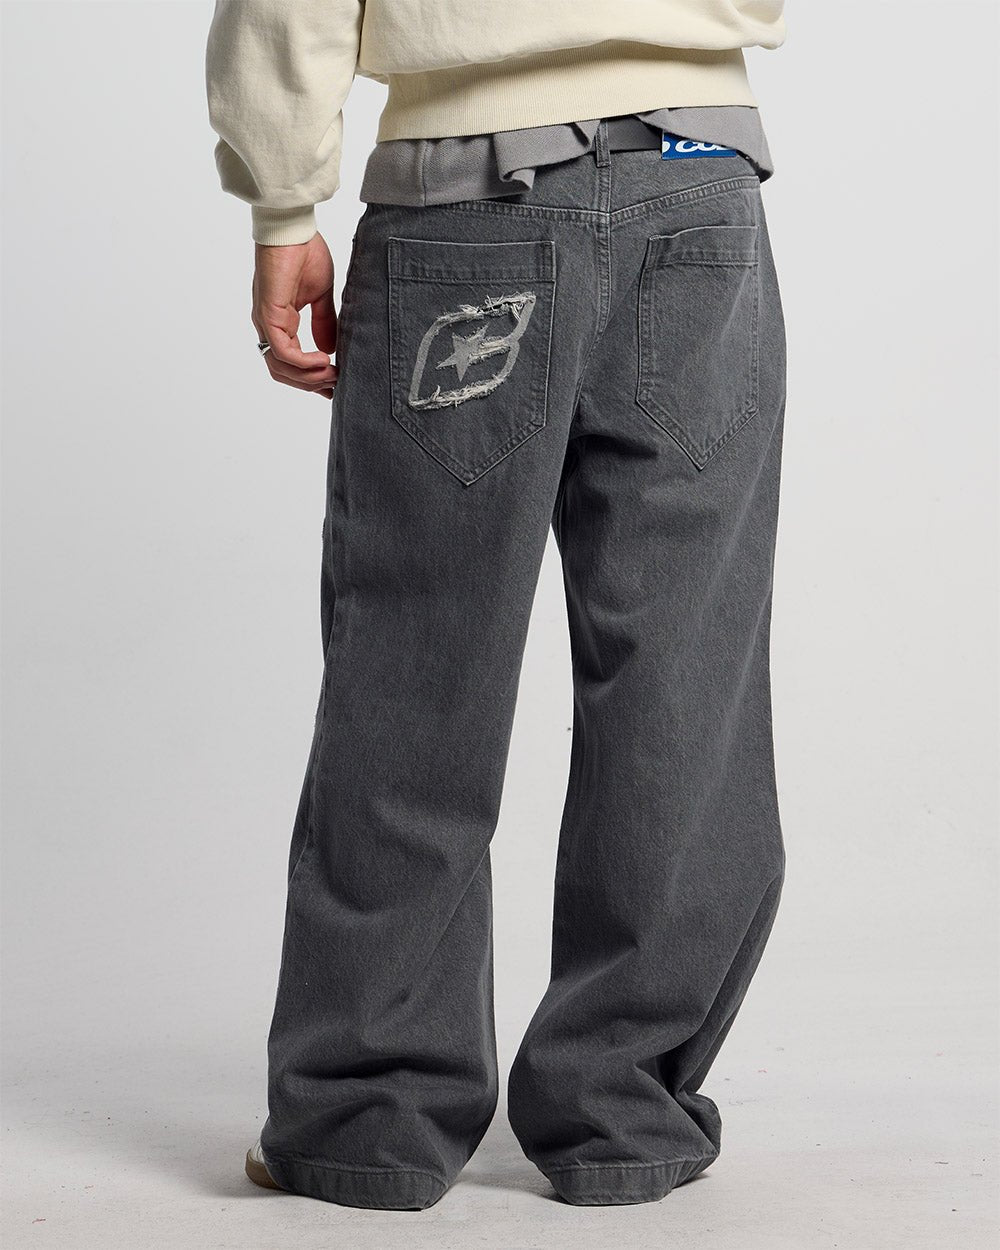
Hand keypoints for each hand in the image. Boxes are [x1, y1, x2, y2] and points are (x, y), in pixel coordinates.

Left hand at [251, 233, 338, 399]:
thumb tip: (329, 348)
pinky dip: (304, 362)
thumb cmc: (304, 252)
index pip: (288, 363)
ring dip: (308, 378)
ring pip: (280, 367)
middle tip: (334, 387)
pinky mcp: (269, 314)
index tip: (332, 387)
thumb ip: (324, 322)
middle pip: (281, 372)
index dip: (309, 379)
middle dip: (309, 384)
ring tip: (333, 375)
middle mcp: (268, 325)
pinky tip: (324, 360)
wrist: (293, 227)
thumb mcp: (321, 295)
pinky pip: (283, 351)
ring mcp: (266, 321)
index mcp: (279, 321)